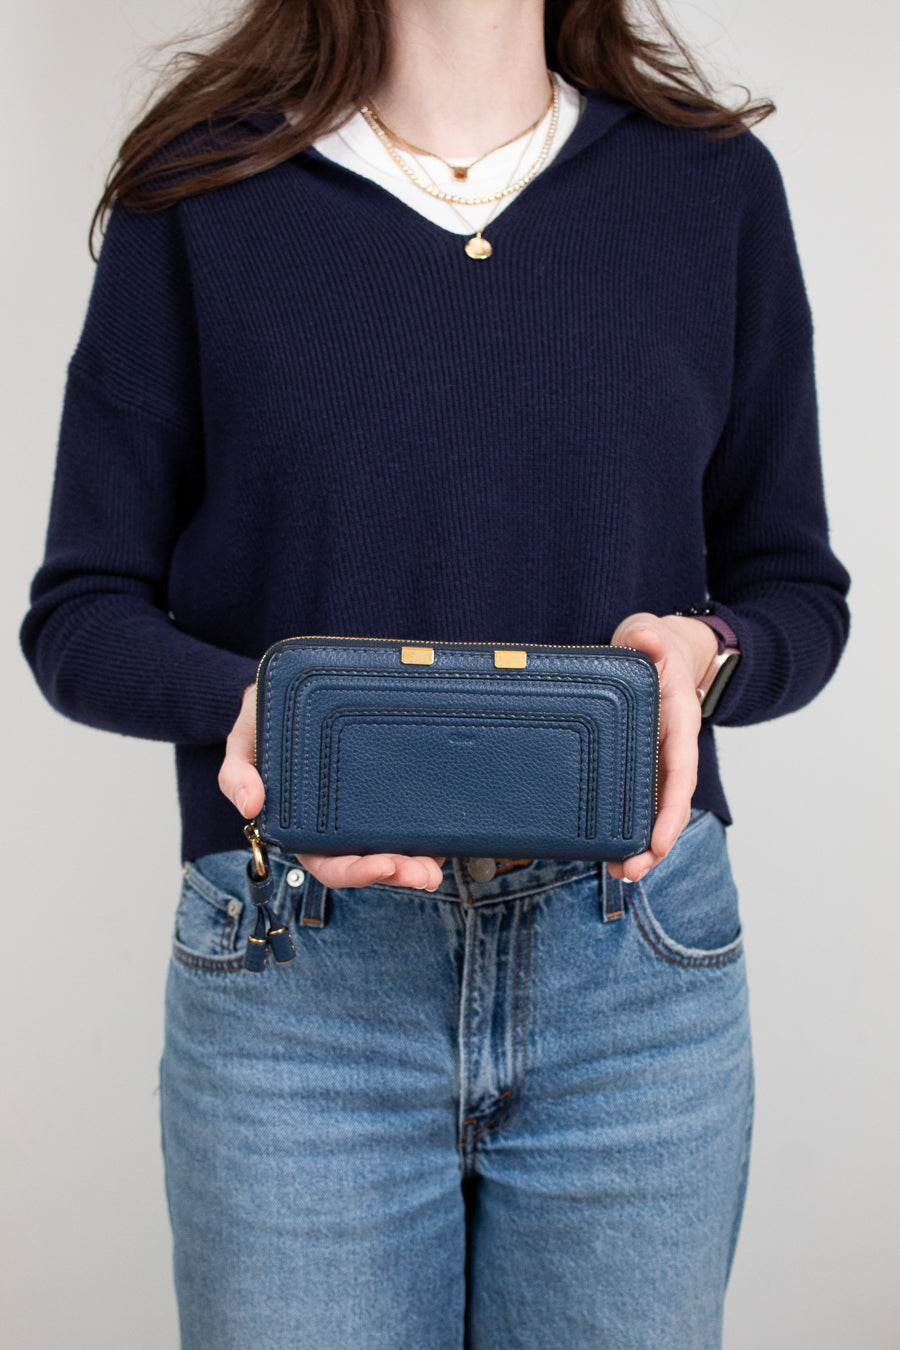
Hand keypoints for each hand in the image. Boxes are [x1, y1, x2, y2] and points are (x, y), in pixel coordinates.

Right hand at [218, 683, 446, 890]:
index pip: (328, 862)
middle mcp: (336, 823)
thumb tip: (250, 805)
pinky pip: (413, 816)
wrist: (298, 683)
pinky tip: (449, 835)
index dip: (355, 872)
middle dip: (397, 872)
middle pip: (367, 862)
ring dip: (418, 861)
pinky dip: (430, 831)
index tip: (382, 866)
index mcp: (302, 823)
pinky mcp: (390, 786)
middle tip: (424, 873)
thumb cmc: (268, 714)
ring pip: (394, 846)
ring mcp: (366, 807)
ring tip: (438, 865)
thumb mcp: (246, 735)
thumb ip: (238, 768)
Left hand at [606, 613, 717, 883]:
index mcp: (679, 722)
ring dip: (642, 845)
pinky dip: (626, 828)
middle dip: (656, 842)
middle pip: (669, 804)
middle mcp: (670, 748)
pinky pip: (635, 801)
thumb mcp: (649, 634)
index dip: (671, 810)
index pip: (679, 772)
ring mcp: (654, 760)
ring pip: (653, 810)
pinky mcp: (635, 765)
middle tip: (633, 870)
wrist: (659, 646)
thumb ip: (648, 638)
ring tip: (622, 874)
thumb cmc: (654, 644)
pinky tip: (609, 853)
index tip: (659, 841)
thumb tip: (647, 639)